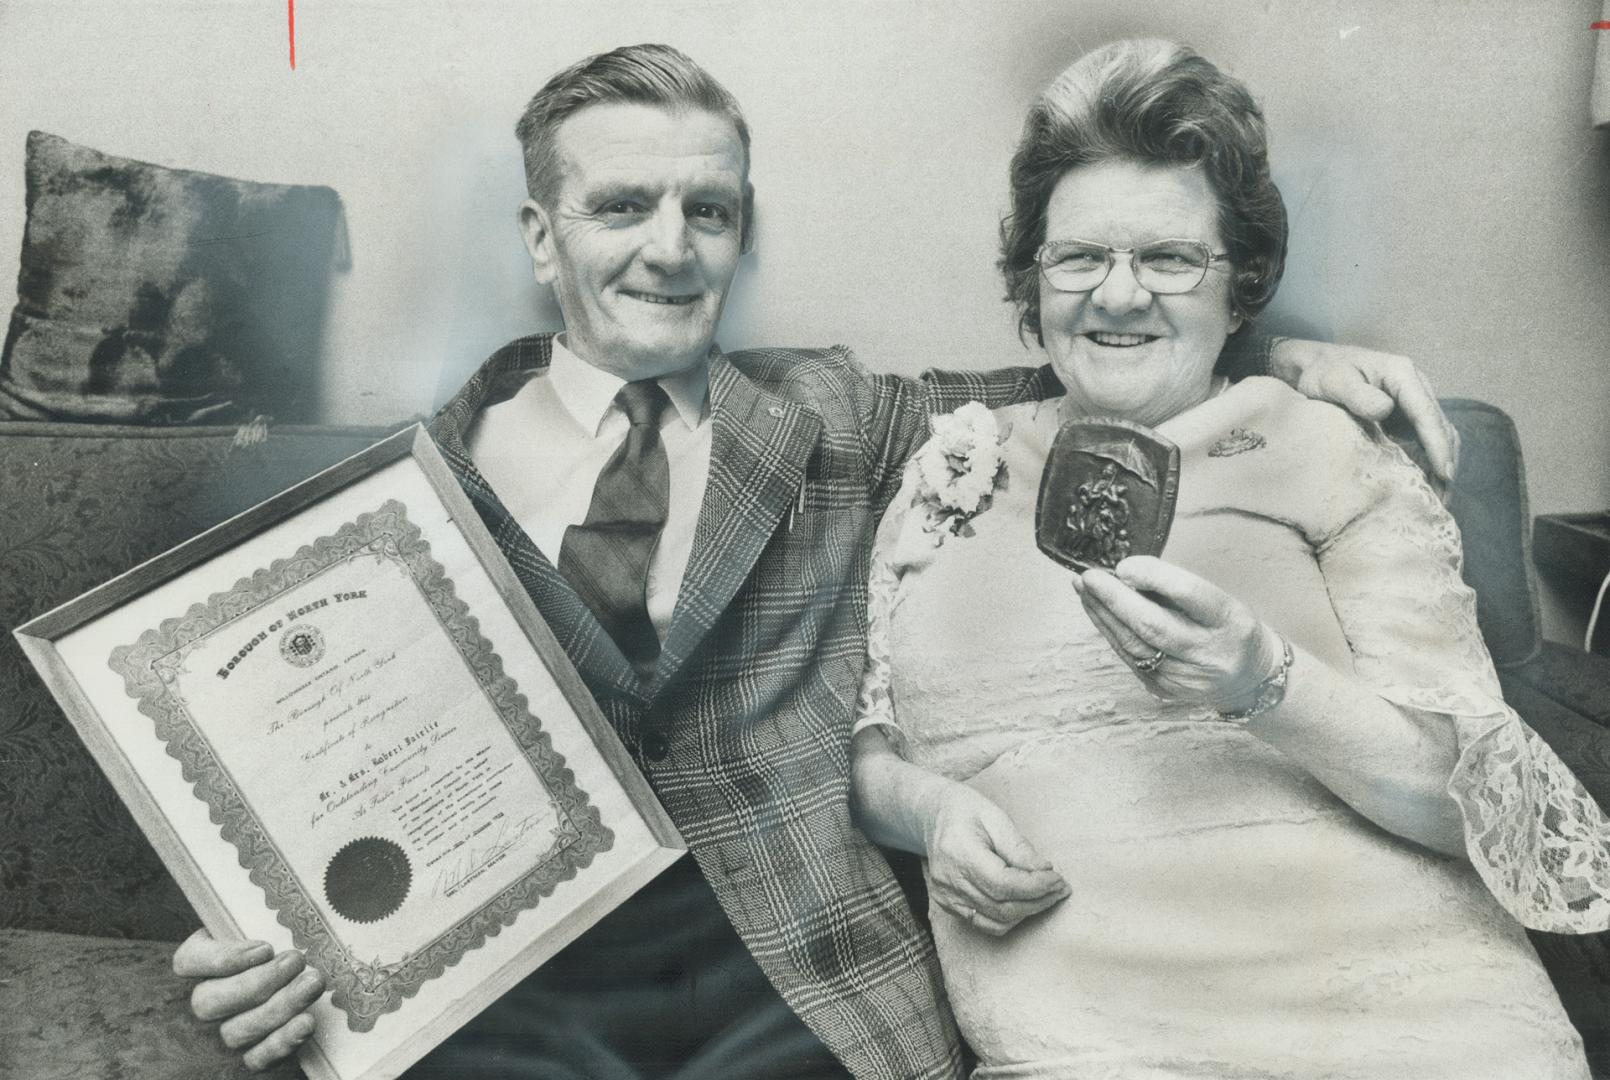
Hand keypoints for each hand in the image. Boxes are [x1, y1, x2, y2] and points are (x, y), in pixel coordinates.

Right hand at [173, 929, 323, 1070]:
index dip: (224, 959)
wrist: (295, 984)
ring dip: (279, 1007)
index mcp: (201, 961)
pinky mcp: (246, 1058)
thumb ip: (258, 917)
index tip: (264, 948)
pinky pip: (255, 1059)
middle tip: (295, 962)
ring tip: (312, 983)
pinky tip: (305, 1022)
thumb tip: (282, 896)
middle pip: (210, 1002)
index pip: (189, 962)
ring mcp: (222, 1033)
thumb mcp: (261, 924)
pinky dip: (281, 1042)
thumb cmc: (277, 947)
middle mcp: (205, 1000)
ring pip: (235, 1031)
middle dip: (258, 983)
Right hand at [921, 782, 1069, 935]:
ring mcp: (945, 896)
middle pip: (1002, 906)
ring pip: (996, 920)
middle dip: (1038, 900)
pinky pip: (985, 923)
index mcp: (959, 852)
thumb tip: (1045, 872)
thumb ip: (1019, 848)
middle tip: (1060, 888)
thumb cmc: (967, 811)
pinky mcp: (948, 904)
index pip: (1003, 884)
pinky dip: (1009, 918)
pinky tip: (1024, 902)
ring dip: (1028, 912)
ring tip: (1047, 895)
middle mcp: (948, 879)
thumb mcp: (995, 817)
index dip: (1036, 886)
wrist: (933, 816)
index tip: (1059, 879)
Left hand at [1074, 557, 1279, 711]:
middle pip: (1152, 624)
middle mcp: (1207, 652)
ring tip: (1084, 588)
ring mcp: (1183, 676)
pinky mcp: (1163, 688)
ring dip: (1102, 613)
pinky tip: (1097, 611)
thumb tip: (1126, 572)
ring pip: (1133, 643)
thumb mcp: (1219, 601)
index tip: (1124, 565)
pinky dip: (1110, 630)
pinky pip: (1129, 656)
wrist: (1248, 679)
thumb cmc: (1227, 628)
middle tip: (1088, 577)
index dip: (1153, 577)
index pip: (1189, 594)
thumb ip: (1176, 588)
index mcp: (1229, 621)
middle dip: (1113, 598)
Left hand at [1268, 339, 1457, 483]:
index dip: (1437, 444)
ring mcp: (1412, 401)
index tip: (1445, 473)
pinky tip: (1425, 483)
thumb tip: (1385, 410)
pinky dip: (1429, 460)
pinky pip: (1425, 438)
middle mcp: (1415, 385)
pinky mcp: (1406, 414)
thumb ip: (1357, 394)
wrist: (1317, 365)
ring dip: (1441, 463)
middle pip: (1440, 426)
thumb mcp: (1335, 381)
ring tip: (1439, 498)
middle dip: (1445, 461)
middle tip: (1443, 499)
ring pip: (1438, 434)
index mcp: (1402, 374)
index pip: (1426, 413)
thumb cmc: (1324, 372)